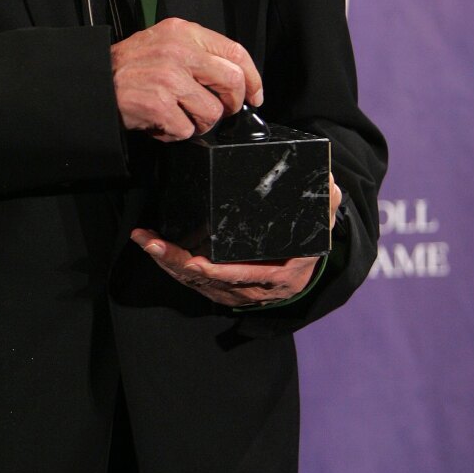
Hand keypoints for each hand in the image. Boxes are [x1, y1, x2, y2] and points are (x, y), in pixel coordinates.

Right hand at [110, 17, 262, 141]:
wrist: (95, 80)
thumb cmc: (130, 65)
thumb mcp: (164, 42)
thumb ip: (197, 51)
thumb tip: (234, 76)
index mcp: (184, 32)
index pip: (235, 51)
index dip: (253, 78)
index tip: (255, 94)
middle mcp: (179, 52)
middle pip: (232, 82)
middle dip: (232, 104)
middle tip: (221, 111)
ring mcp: (169, 78)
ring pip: (212, 113)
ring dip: (200, 123)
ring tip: (181, 116)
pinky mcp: (159, 104)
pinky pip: (187, 130)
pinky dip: (175, 133)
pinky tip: (162, 123)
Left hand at [131, 175, 341, 306]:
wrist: (310, 263)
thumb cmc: (311, 236)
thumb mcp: (323, 220)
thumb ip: (327, 200)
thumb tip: (329, 181)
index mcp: (280, 275)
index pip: (241, 277)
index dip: (215, 272)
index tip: (193, 262)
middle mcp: (255, 289)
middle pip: (209, 281)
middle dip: (176, 263)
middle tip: (151, 243)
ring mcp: (237, 292)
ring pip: (196, 283)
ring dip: (167, 263)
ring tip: (145, 240)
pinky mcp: (224, 288)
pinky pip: (194, 281)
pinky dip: (173, 265)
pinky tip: (155, 248)